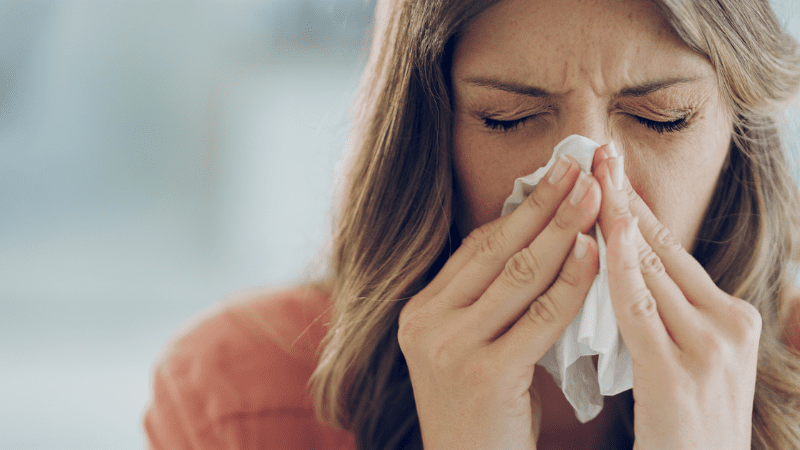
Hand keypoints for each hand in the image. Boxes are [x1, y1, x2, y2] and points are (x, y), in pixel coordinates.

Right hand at [398, 155, 600, 448]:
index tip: (553, 176)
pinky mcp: (484, 374)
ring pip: (519, 275)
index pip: (476, 248)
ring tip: (595, 196)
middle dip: (544, 204)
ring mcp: (450, 348)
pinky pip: (539, 317)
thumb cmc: (482, 412)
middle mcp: (426, 323)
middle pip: (496, 250)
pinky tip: (596, 254)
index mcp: (421, 311)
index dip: (519, 209)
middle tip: (579, 167)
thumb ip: (489, 301)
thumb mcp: (471, 348)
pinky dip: (571, 283)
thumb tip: (537, 239)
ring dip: (563, 230)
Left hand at [593, 148, 760, 449]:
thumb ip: (663, 316)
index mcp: (729, 318)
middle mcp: (728, 324)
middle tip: (597, 151)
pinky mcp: (680, 375)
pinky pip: (640, 310)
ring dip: (617, 218)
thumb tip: (624, 268)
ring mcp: (709, 347)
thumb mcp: (684, 361)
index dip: (638, 208)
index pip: (673, 251)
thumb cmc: (684, 430)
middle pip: (664, 247)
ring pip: (652, 268)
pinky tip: (597, 237)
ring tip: (591, 175)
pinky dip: (617, 269)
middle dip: (625, 198)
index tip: (610, 171)